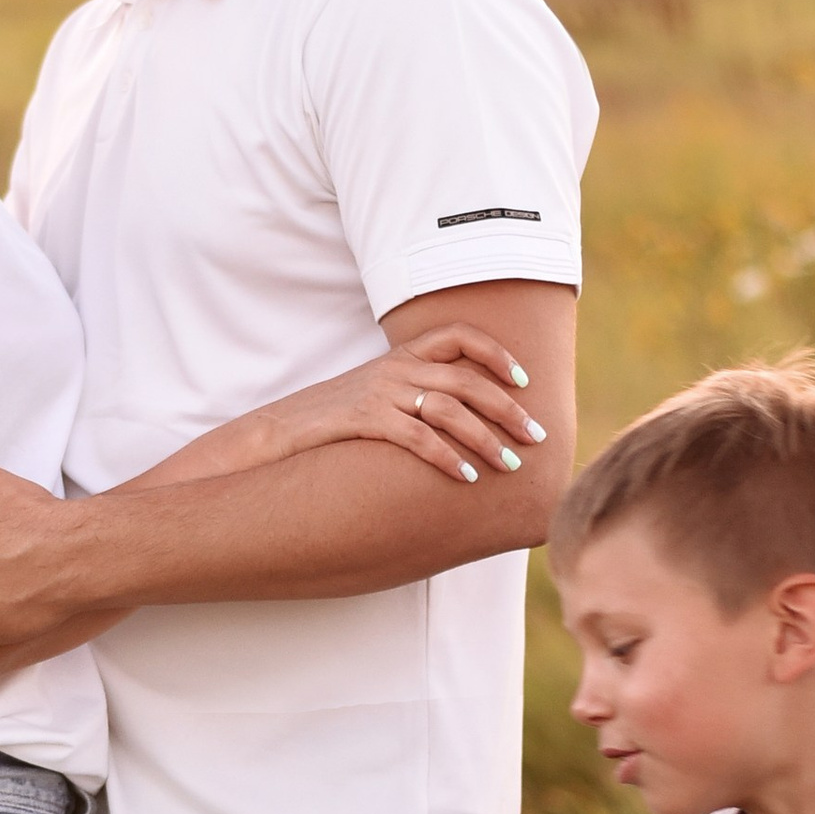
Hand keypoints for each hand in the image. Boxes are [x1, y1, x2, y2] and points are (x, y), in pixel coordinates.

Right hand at [258, 322, 549, 483]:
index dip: (496, 353)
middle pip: (466, 379)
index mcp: (401, 355)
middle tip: (535, 437)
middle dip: (508, 409)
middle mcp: (396, 368)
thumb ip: (415, 392)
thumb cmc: (334, 419)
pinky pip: (417, 437)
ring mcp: (380, 392)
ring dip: (485, 439)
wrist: (279, 430)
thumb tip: (463, 415)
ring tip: (509, 465)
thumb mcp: (377, 393)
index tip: (523, 381)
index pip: (458, 335)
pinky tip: (466, 478)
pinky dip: (447, 458)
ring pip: (449, 409)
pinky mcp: (364, 419)